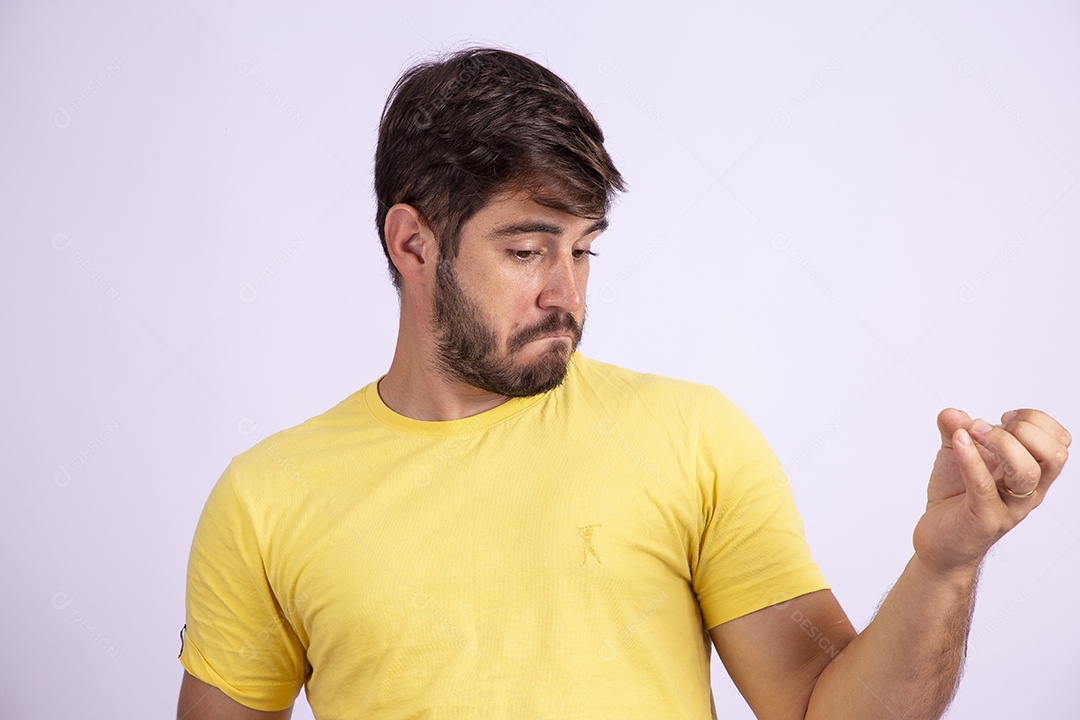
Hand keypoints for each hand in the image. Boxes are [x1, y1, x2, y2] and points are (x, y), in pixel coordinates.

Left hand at [912, 408, 1070, 576]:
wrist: (937, 541)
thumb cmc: (954, 497)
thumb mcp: (955, 453)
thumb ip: (955, 429)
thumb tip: (953, 413)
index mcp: (1032, 473)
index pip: (1059, 440)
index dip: (1035, 419)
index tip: (1003, 417)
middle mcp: (1028, 491)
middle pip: (1054, 454)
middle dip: (1023, 429)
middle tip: (986, 428)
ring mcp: (1009, 507)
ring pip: (1028, 472)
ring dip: (1000, 442)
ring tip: (970, 433)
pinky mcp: (984, 518)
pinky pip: (985, 486)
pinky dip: (971, 459)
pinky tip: (958, 441)